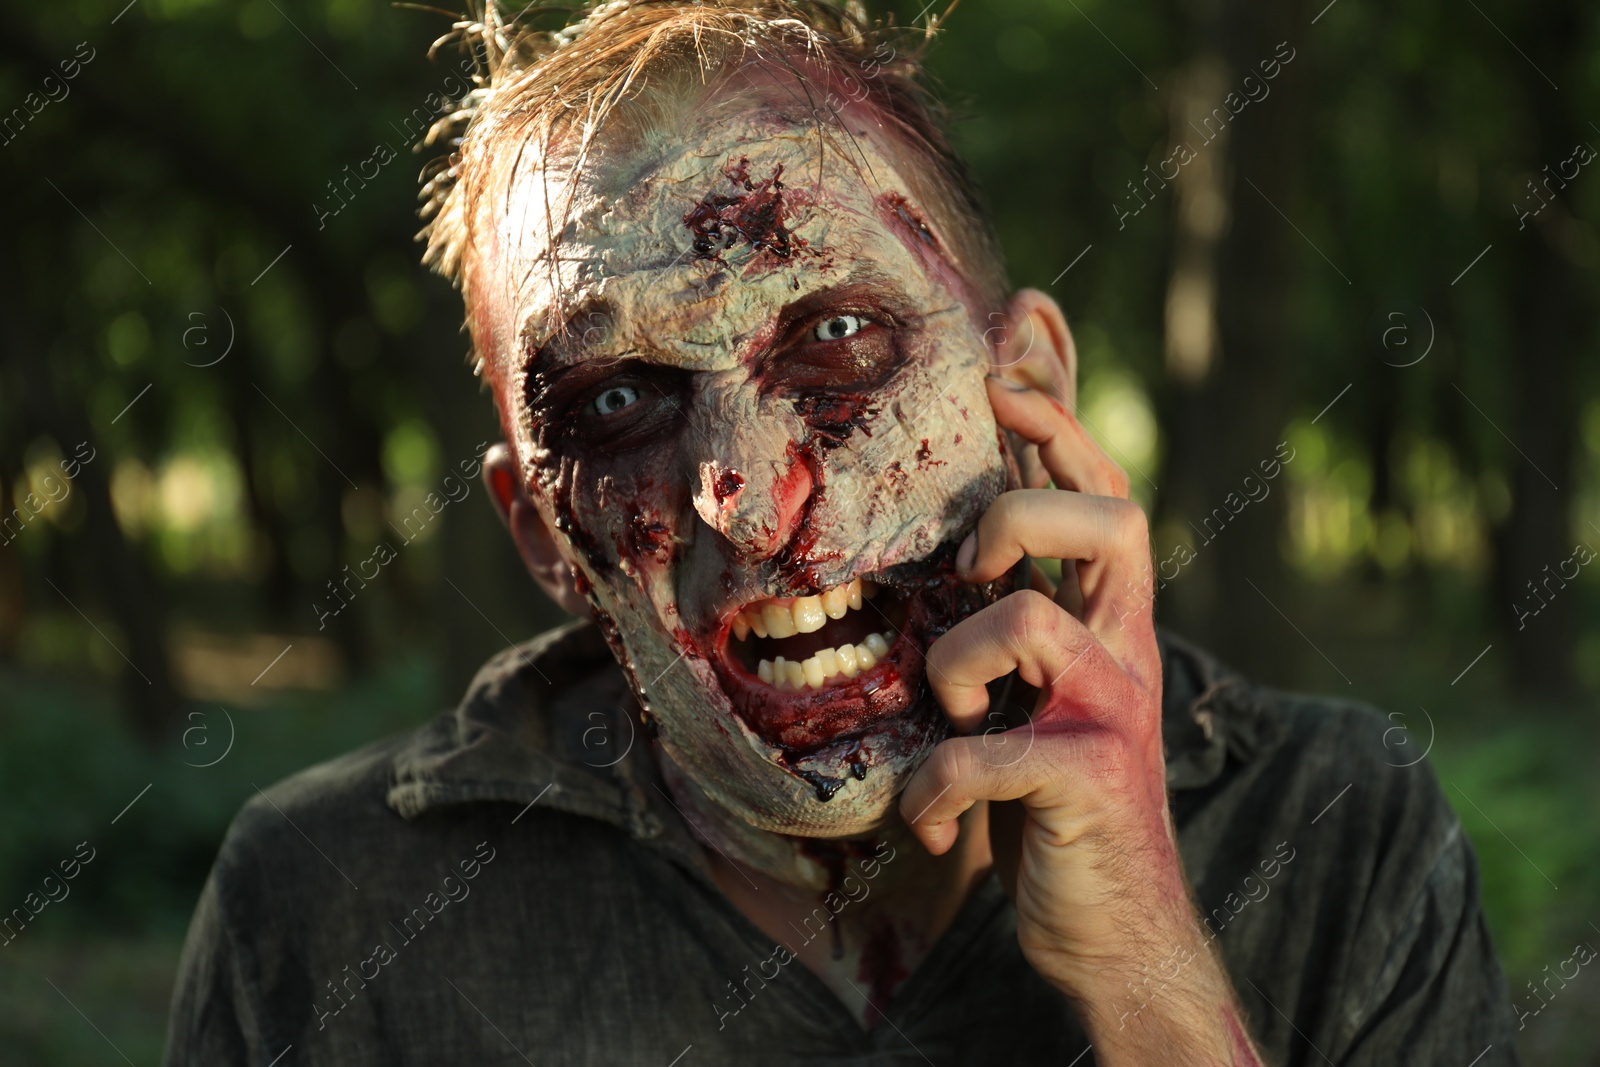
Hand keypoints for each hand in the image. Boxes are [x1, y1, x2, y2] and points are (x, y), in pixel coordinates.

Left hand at [899, 375, 1263, 1064]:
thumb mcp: (1034, 698)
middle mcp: (1127, 651)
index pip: (1100, 492)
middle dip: (1020, 515)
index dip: (1057, 418)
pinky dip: (935, 790)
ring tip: (950, 720)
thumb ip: (1012, 623)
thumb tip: (956, 548)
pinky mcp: (1089, 781)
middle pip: (1108, 520)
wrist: (1116, 934)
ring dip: (954, 669)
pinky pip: (983, 754)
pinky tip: (935, 824)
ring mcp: (1114, 713)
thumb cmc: (1052, 801)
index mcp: (1109, 622)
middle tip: (970, 571)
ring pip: (1029, 624)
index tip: (1005, 357)